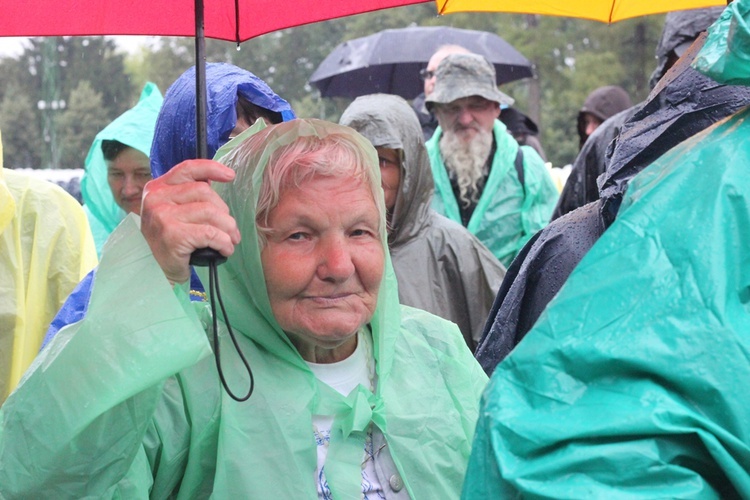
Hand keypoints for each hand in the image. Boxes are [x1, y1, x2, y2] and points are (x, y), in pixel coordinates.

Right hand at [141, 160, 240, 283]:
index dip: (211, 169)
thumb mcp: (173, 211)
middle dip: (224, 211)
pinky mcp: (173, 236)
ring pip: (211, 212)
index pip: (188, 169)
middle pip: (204, 192)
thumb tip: (215, 180)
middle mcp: (157, 198)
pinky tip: (225, 249)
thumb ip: (188, 195)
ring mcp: (163, 216)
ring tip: (231, 239)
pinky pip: (210, 233)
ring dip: (228, 228)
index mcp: (157, 188)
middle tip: (230, 228)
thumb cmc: (170, 240)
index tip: (230, 175)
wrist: (155, 271)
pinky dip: (224, 242)